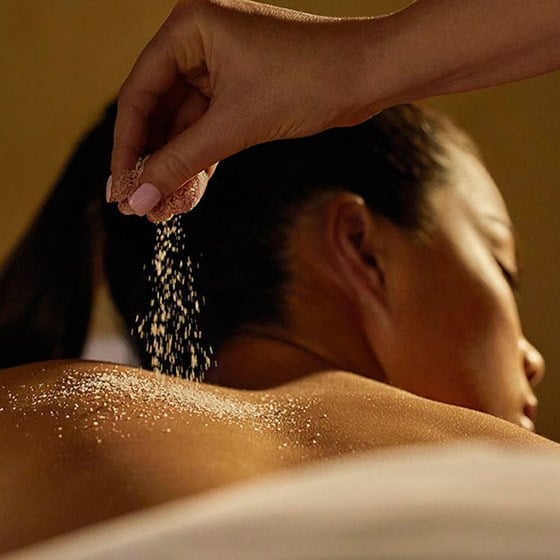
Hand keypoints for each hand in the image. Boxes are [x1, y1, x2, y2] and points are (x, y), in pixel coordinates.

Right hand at [109, 0, 383, 220]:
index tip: (120, 190)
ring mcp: (222, 67)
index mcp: (190, 28)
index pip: (139, 94)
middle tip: (138, 207)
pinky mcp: (242, 90)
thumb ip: (183, 161)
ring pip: (185, 126)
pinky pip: (210, 129)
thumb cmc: (310, 80)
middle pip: (159, 112)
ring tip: (162, 210)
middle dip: (152, 164)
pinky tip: (188, 194)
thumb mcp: (236, 124)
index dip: (127, 148)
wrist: (371, 74)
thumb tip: (139, 198)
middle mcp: (200, 42)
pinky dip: (201, 161)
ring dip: (176, 168)